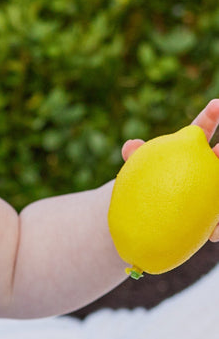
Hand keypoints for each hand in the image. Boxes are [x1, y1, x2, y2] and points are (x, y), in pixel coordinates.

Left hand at [120, 99, 218, 242]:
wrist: (148, 216)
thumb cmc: (144, 184)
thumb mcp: (139, 170)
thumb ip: (136, 157)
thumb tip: (129, 146)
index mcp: (192, 150)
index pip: (204, 128)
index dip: (212, 116)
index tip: (216, 104)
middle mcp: (209, 167)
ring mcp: (214, 192)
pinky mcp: (214, 216)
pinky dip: (217, 228)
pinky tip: (212, 234)